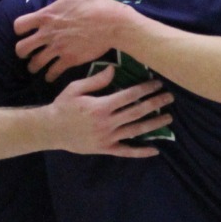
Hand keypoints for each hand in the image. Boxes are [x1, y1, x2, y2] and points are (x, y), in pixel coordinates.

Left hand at [14, 0, 132, 80]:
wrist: (113, 23)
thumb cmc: (96, 3)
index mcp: (46, 16)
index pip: (19, 26)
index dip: (19, 29)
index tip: (25, 31)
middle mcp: (48, 34)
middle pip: (21, 48)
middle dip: (22, 51)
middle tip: (28, 52)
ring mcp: (58, 49)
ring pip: (35, 63)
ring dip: (34, 66)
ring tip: (37, 66)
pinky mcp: (70, 60)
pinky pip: (53, 72)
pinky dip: (50, 75)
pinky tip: (51, 75)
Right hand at [44, 68, 173, 157]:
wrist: (50, 130)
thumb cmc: (63, 106)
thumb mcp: (75, 88)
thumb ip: (96, 80)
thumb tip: (114, 69)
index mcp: (101, 106)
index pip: (129, 96)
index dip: (145, 89)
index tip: (157, 83)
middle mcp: (107, 123)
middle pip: (137, 112)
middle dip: (156, 103)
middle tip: (170, 97)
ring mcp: (107, 137)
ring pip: (136, 130)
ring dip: (154, 124)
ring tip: (168, 118)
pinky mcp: (105, 149)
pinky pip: (126, 151)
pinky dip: (141, 152)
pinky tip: (155, 150)